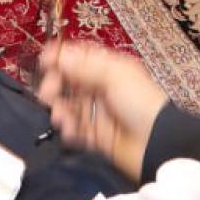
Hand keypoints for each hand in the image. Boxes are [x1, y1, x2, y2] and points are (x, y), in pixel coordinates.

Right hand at [35, 41, 169, 182]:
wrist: (156, 144)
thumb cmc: (139, 102)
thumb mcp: (114, 76)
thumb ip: (83, 67)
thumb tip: (57, 56)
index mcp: (109, 69)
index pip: (80, 58)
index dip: (62, 57)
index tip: (44, 61)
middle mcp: (101, 88)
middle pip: (69, 81)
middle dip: (56, 85)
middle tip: (48, 94)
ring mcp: (98, 112)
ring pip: (69, 106)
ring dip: (60, 109)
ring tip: (61, 118)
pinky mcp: (95, 136)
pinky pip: (75, 129)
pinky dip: (69, 129)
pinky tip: (70, 131)